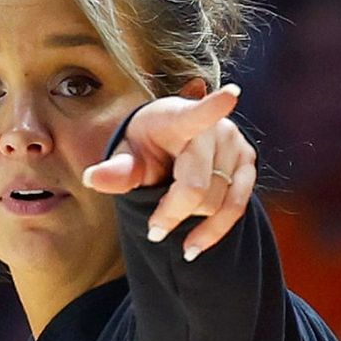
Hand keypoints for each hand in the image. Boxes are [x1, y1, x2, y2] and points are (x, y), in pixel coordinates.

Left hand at [81, 83, 255, 260]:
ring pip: (218, 202)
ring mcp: (235, 145)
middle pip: (198, 187)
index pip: (196, 114)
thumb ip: (115, 170)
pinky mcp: (248, 163)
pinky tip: (195, 245)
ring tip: (167, 231)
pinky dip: (215, 231)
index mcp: (178, 119)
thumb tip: (92, 178)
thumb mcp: (127, 156)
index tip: (231, 95)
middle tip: (152, 230)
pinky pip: (237, 207)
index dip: (213, 106)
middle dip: (172, 214)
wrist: (171, 144)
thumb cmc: (146, 147)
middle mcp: (215, 128)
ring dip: (192, 224)